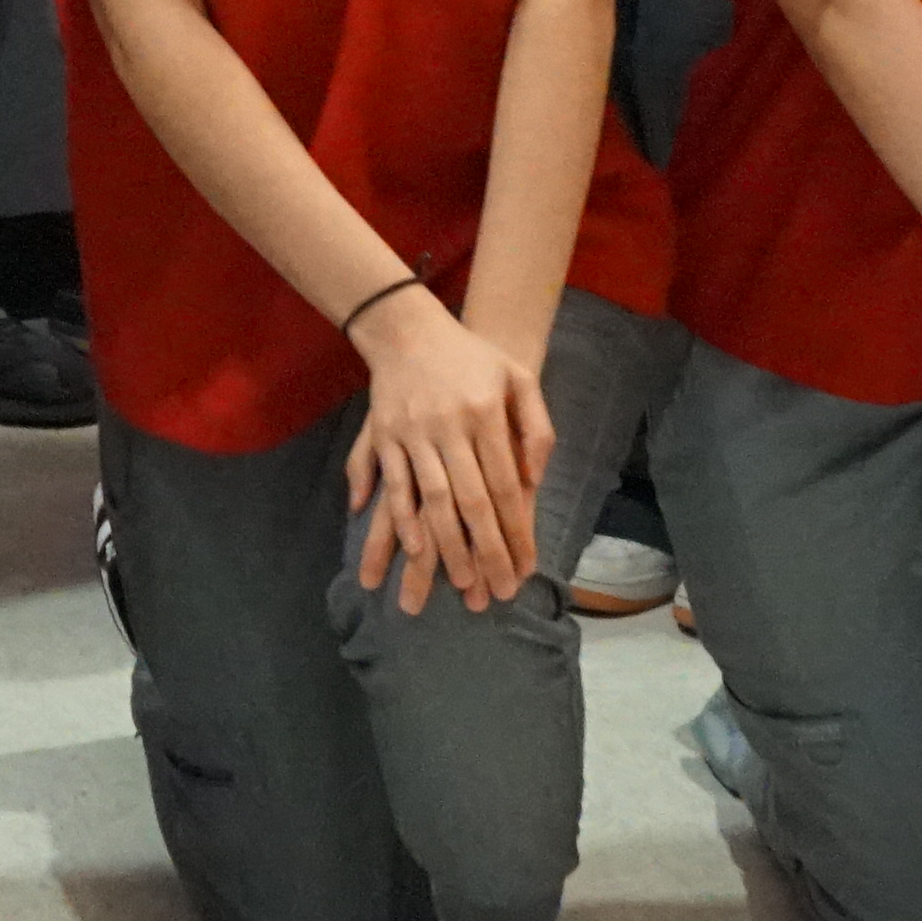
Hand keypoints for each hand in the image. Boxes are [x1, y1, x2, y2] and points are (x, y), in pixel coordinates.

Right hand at [339, 290, 551, 616]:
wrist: (408, 327)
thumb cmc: (472, 357)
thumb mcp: (518, 378)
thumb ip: (536, 426)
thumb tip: (534, 478)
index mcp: (486, 413)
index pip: (505, 484)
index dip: (516, 530)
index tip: (526, 569)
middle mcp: (450, 425)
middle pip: (472, 500)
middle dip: (487, 551)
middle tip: (498, 592)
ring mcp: (414, 431)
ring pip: (434, 499)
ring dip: (448, 545)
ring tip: (462, 583)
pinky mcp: (385, 433)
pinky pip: (396, 483)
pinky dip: (405, 518)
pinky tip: (416, 548)